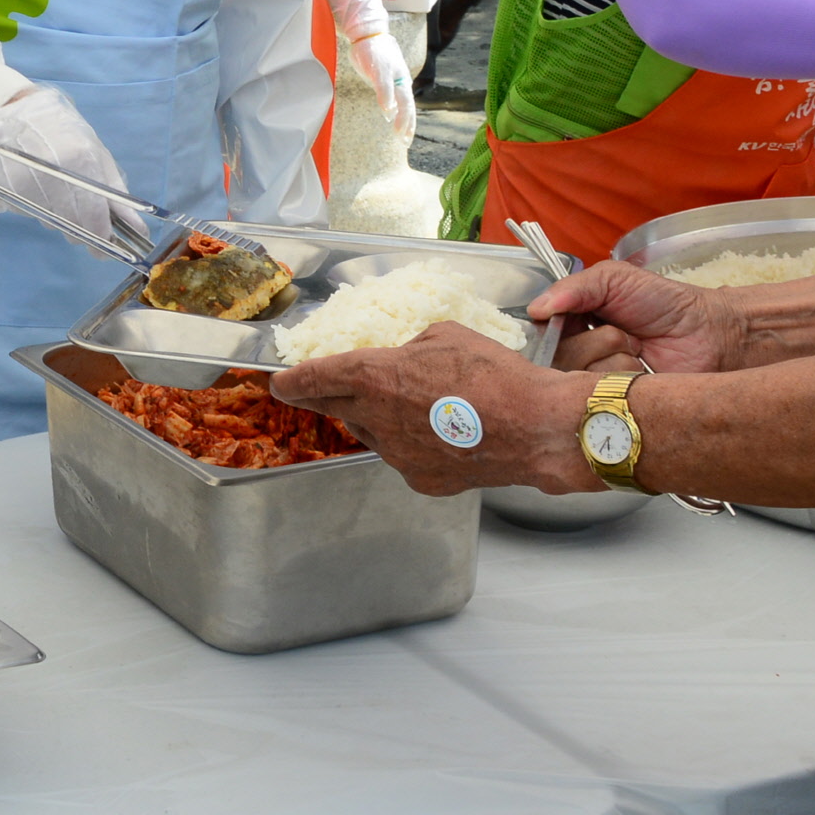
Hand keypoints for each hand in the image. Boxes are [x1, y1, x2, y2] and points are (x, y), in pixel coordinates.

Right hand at [0, 85, 126, 241]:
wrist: (15, 106)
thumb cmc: (63, 127)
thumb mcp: (96, 151)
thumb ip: (116, 192)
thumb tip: (137, 228)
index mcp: (81, 160)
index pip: (93, 215)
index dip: (102, 234)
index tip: (106, 242)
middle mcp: (52, 173)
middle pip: (72, 224)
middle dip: (83, 230)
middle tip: (86, 221)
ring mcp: (25, 182)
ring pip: (51, 222)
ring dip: (61, 219)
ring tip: (61, 194)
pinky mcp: (5, 188)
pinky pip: (30, 213)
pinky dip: (40, 209)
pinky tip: (41, 189)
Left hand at [269, 323, 599, 495]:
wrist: (534, 427)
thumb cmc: (494, 374)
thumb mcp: (445, 336)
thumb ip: (412, 347)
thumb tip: (408, 358)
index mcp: (375, 377)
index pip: (316, 379)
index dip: (294, 380)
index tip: (280, 382)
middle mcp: (377, 419)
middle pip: (336, 408)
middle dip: (326, 398)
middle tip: (322, 391)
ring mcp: (397, 454)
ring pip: (371, 433)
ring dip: (376, 418)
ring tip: (407, 405)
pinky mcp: (421, 479)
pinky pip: (402, 456)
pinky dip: (410, 442)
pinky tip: (437, 431)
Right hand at [351, 33, 417, 139]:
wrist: (369, 33)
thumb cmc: (376, 56)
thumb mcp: (383, 78)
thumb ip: (388, 94)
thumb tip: (391, 112)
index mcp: (401, 82)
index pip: (409, 106)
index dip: (409, 123)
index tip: (407, 139)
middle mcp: (400, 78)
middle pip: (408, 104)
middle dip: (407, 123)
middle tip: (405, 140)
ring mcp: (391, 73)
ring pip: (399, 96)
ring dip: (400, 115)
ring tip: (398, 131)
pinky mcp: (379, 66)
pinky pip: (384, 84)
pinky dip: (386, 97)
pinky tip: (387, 110)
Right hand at [527, 259, 746, 375]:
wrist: (707, 334)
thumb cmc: (663, 303)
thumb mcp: (615, 279)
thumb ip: (574, 286)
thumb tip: (535, 309)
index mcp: (569, 324)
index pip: (537, 331)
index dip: (554, 326)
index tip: (574, 318)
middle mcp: (574, 356)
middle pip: (555, 356)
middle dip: (596, 338)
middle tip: (624, 331)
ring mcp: (592, 383)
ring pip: (578, 375)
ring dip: (615, 357)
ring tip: (638, 350)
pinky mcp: (612, 406)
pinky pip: (600, 396)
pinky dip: (626, 377)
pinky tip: (644, 371)